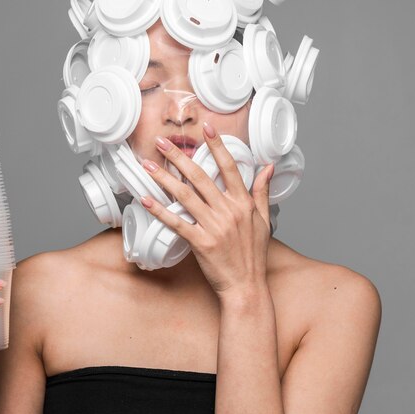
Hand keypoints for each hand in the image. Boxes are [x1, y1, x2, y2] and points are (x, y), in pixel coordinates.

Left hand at [139, 122, 274, 301]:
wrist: (246, 286)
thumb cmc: (253, 255)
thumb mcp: (264, 220)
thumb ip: (262, 192)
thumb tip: (268, 167)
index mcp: (243, 203)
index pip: (229, 167)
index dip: (217, 145)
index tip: (206, 127)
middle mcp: (228, 211)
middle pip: (200, 176)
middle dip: (178, 157)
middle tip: (161, 142)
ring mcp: (214, 226)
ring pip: (185, 196)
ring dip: (164, 178)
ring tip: (147, 165)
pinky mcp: (201, 242)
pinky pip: (177, 222)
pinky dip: (160, 210)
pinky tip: (146, 199)